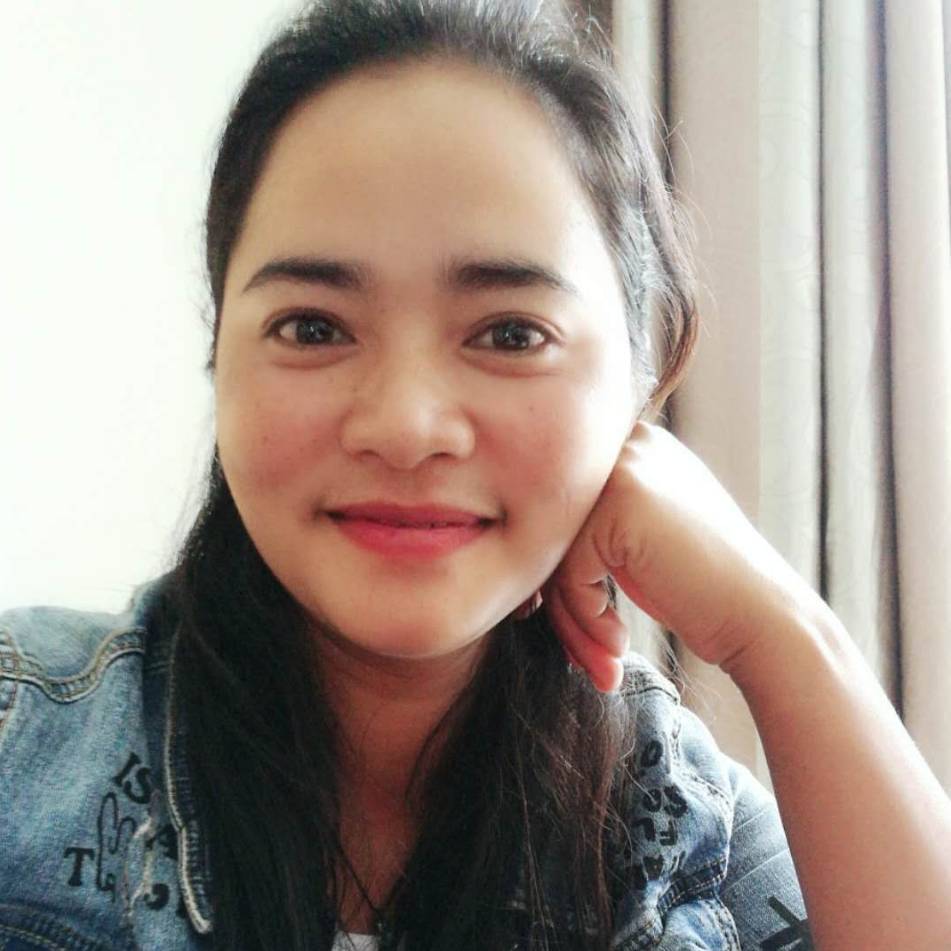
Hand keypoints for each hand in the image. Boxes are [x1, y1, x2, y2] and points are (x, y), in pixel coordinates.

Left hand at [519, 421, 823, 692]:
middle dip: (561, 603)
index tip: (561, 621)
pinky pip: (569, 571)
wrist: (762, 620)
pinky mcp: (620, 504)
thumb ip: (587, 530)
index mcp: (632, 447)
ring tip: (602, 662)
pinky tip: (618, 645)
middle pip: (554, 530)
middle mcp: (628, 445)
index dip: (555, 573)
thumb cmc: (700, 593)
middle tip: (586, 655)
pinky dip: (585, 618)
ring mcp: (625, 470)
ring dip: (572, 621)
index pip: (562, 511)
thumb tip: (516, 560)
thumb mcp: (639, 544)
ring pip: (555, 554)